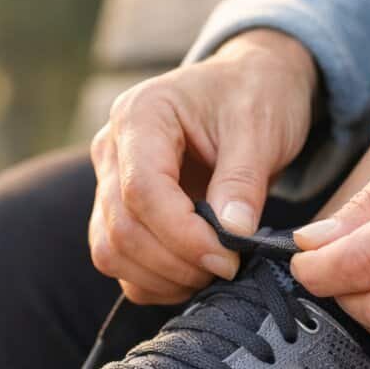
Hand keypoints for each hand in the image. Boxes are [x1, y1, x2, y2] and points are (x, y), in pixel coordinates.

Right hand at [89, 28, 317, 303]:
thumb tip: (232, 235)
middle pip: (121, 228)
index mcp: (140, 115)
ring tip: (214, 272)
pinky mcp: (120, 212)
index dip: (183, 235)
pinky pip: (120, 262)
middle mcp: (112, 149)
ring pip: (111, 252)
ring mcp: (109, 183)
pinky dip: (155, 282)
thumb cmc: (254, 95)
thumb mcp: (260, 127)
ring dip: (162, 277)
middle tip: (229, 269)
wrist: (249, 87)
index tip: (230, 257)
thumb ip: (242, 181)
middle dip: (176, 262)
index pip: (141, 191)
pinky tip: (196, 274)